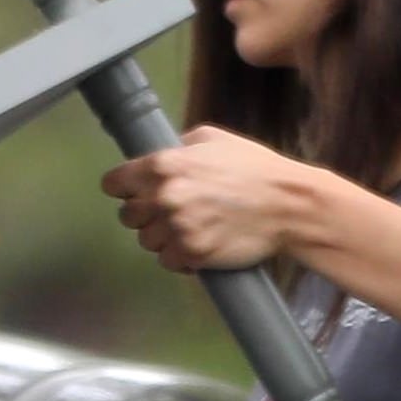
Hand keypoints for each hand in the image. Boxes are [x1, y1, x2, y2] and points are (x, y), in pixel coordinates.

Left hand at [101, 126, 308, 273]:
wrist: (287, 205)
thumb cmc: (254, 169)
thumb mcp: (212, 139)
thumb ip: (178, 147)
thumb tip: (161, 156)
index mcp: (163, 165)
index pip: (113, 184)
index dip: (123, 188)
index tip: (133, 192)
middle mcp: (164, 197)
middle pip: (127, 216)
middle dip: (144, 214)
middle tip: (168, 212)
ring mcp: (177, 228)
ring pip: (146, 241)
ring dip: (162, 237)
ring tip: (188, 228)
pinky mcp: (191, 254)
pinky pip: (167, 261)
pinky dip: (179, 257)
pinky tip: (197, 245)